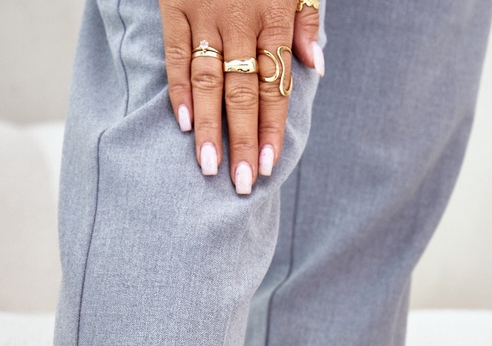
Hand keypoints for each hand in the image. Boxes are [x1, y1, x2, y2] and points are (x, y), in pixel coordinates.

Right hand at [160, 0, 322, 193]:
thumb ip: (306, 19)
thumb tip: (316, 66)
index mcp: (274, 15)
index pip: (274, 85)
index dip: (271, 129)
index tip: (268, 166)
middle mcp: (240, 20)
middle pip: (242, 93)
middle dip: (242, 142)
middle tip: (242, 183)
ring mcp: (205, 14)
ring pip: (208, 81)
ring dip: (209, 128)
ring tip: (210, 167)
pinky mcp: (175, 5)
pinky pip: (176, 54)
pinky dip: (179, 90)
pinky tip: (183, 125)